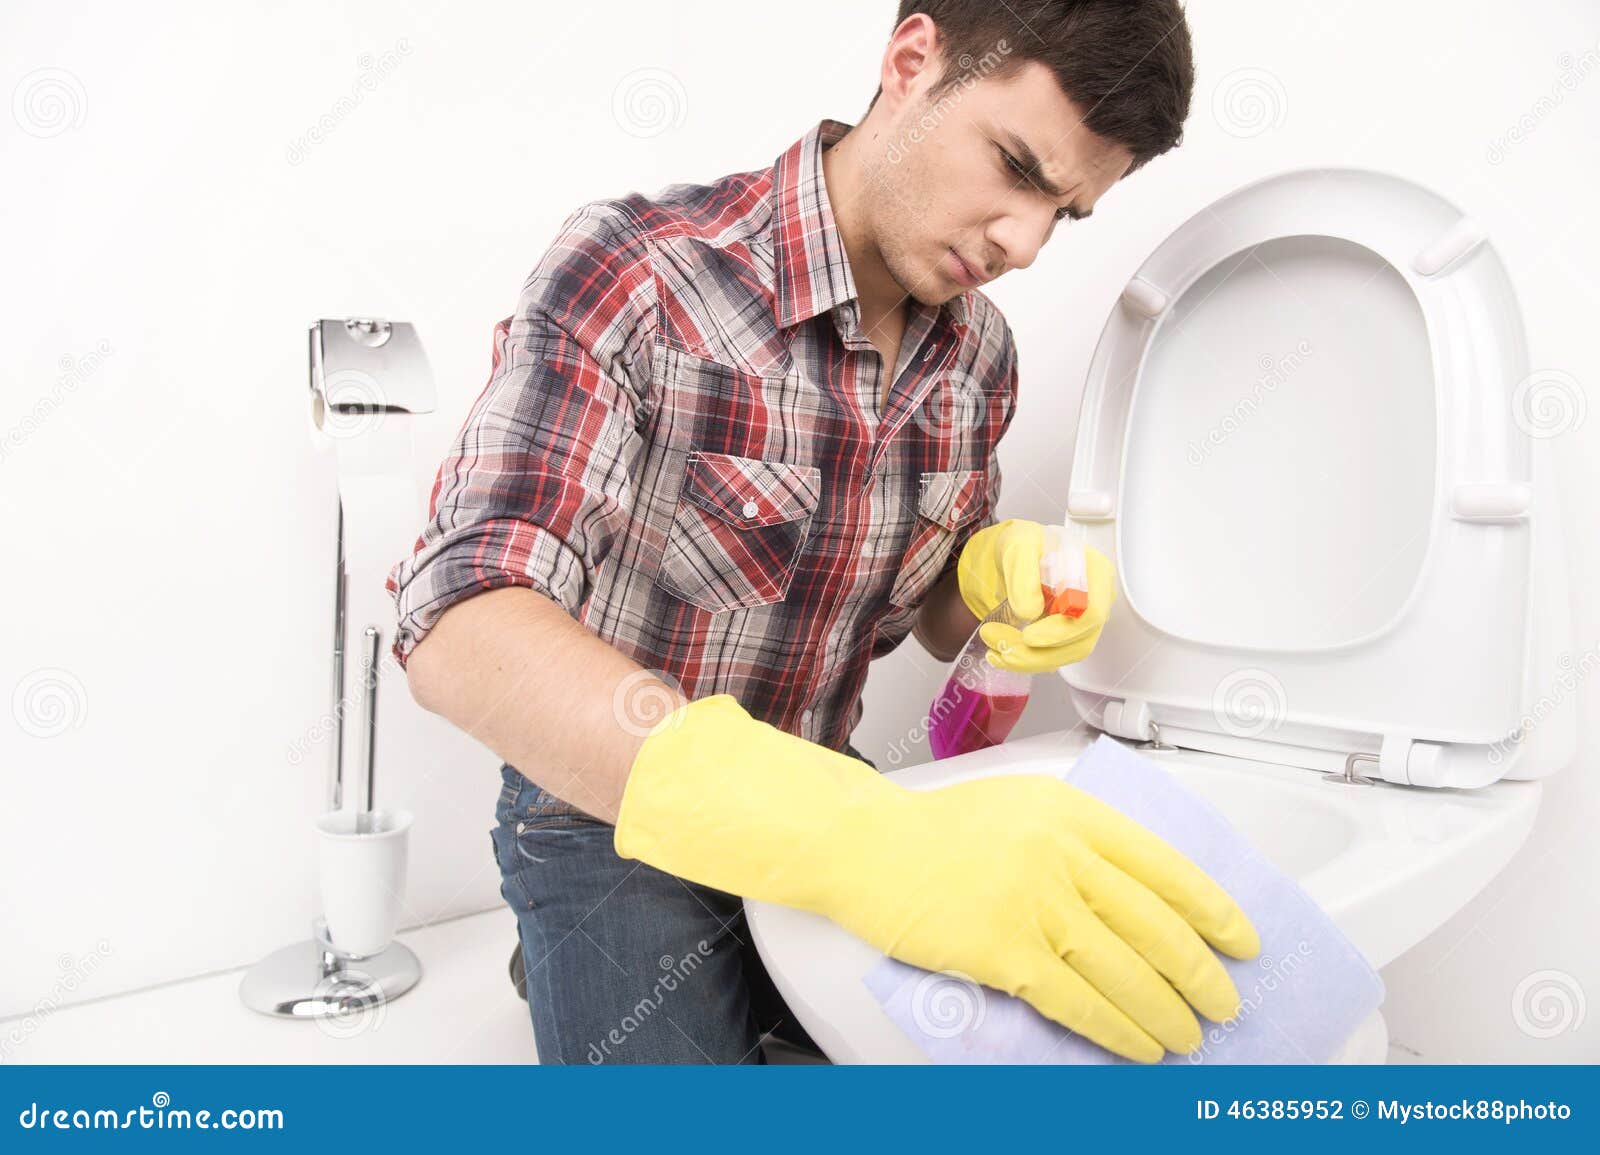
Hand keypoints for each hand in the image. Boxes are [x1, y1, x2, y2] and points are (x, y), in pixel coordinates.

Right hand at [615, 695, 1259, 1061]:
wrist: (863, 845)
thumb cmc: (932, 829)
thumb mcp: (1020, 807)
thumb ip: (1078, 840)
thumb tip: (1136, 897)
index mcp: (1072, 811)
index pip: (1166, 866)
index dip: (1214, 910)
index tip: (1242, 940)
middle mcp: (1062, 852)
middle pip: (1156, 924)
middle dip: (1200, 974)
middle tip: (1225, 1002)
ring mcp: (1034, 901)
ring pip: (1125, 969)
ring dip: (1167, 1012)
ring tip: (1189, 1037)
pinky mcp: (1004, 949)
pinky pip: (1079, 1001)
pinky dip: (1117, 1030)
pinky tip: (1138, 1047)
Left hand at [957, 519, 1117, 672]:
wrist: (1019, 556)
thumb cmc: (1027, 545)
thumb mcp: (1019, 546)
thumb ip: (1024, 575)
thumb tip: (1030, 611)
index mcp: (1094, 572)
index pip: (1091, 612)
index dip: (1061, 631)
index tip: (1028, 637)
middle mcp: (1096, 599)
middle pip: (1080, 640)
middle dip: (1037, 652)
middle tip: (1000, 645)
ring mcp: (1084, 620)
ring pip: (1066, 655)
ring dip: (1028, 660)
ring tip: (995, 650)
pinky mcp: (1068, 635)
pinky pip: (1054, 657)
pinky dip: (1026, 660)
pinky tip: (1001, 654)